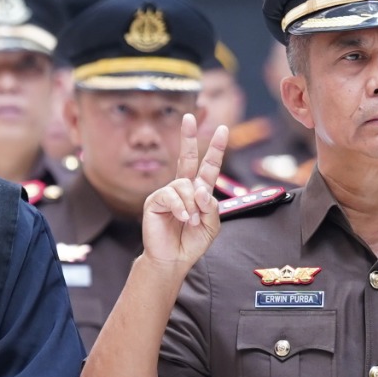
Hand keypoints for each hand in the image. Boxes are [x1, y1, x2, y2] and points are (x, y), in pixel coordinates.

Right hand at [141, 115, 229, 278]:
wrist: (173, 259)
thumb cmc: (191, 242)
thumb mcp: (212, 224)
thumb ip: (211, 206)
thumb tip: (200, 190)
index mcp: (198, 191)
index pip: (208, 166)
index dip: (216, 148)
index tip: (223, 130)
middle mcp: (182, 188)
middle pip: (187, 157)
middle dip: (188, 137)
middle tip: (189, 117)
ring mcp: (167, 193)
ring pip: (185, 185)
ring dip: (193, 205)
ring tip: (192, 221)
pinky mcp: (154, 202)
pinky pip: (171, 196)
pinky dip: (181, 208)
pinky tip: (183, 219)